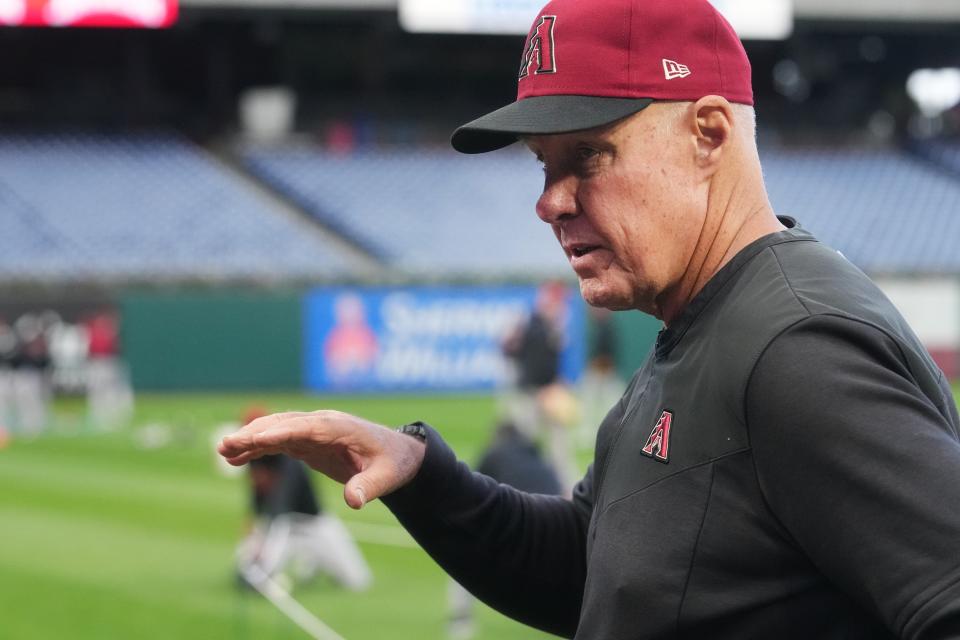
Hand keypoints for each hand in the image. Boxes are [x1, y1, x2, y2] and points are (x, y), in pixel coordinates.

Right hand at [218, 410, 425, 509]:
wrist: (397, 454)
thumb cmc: (393, 462)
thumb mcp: (387, 477)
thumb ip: (369, 487)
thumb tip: (354, 501)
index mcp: (339, 427)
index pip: (306, 428)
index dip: (281, 433)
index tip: (256, 439)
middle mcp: (322, 424)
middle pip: (283, 425)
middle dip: (255, 434)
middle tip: (226, 444)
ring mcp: (312, 431)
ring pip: (275, 431)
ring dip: (250, 439)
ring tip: (222, 450)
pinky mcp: (307, 442)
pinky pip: (277, 442)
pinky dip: (257, 448)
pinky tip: (235, 458)